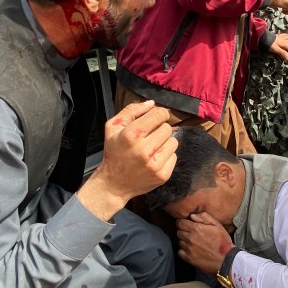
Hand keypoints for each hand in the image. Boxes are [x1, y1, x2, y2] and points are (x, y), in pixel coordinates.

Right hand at [78, 101, 176, 220]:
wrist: (114, 184)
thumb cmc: (114, 152)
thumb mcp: (113, 127)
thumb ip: (131, 110)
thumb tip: (153, 104)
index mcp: (131, 135)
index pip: (159, 114)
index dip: (159, 114)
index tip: (156, 118)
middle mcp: (144, 150)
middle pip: (167, 128)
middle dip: (160, 129)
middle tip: (150, 136)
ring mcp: (154, 164)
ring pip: (173, 142)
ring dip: (164, 142)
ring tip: (152, 148)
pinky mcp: (162, 175)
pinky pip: (174, 156)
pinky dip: (166, 156)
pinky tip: (154, 159)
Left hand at [175, 211, 234, 274]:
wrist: (226, 259)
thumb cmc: (223, 241)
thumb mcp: (217, 225)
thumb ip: (204, 217)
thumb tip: (192, 215)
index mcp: (197, 228)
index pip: (180, 222)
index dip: (182, 222)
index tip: (187, 224)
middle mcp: (190, 238)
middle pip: (178, 231)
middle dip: (183, 230)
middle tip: (191, 233)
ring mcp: (189, 249)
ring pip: (179, 241)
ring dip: (184, 240)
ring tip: (193, 242)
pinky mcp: (189, 258)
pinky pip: (180, 252)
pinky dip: (183, 250)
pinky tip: (191, 250)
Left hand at [268, 33, 287, 61]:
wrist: (264, 37)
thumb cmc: (270, 44)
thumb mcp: (277, 50)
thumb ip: (284, 54)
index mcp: (286, 44)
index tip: (287, 57)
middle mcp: (285, 40)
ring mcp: (282, 37)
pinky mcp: (279, 36)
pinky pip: (285, 35)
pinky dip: (287, 37)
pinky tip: (286, 38)